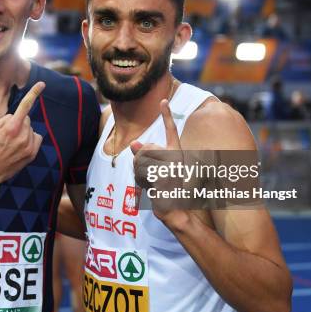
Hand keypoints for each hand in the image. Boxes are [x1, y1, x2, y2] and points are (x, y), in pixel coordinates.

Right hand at [0, 82, 44, 190]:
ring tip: (12, 143)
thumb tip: (16, 117)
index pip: (24, 106)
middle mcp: (22, 136)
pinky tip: (19, 147)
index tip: (42, 84)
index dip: (34, 93)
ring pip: (30, 129)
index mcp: (11, 127)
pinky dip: (30, 139)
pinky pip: (36, 138)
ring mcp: (28, 146)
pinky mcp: (32, 154)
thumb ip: (6, 119)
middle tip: (7, 133)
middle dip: (18, 122)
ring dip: (24, 132)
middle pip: (26, 119)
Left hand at [131, 100, 196, 225]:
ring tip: (153, 183)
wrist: (176, 211)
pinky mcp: (161, 177)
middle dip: (141, 161)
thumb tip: (133, 143)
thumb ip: (146, 155)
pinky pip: (140, 171)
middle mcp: (175, 157)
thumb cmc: (166, 190)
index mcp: (177, 153)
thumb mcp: (158, 170)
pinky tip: (152, 189)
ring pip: (139, 160)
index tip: (162, 100)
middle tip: (152, 177)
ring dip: (140, 172)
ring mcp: (169, 166)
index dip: (167, 115)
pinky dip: (141, 180)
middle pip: (146, 149)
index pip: (171, 130)